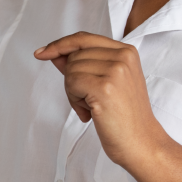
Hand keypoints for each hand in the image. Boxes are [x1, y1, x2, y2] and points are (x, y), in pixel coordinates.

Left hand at [33, 32, 166, 168]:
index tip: (41, 53)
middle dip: (73, 79)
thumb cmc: (122, 116)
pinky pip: (71, 83)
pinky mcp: (105, 87)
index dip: (60, 45)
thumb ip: (80, 65)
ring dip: (74, 92)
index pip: (84, 38)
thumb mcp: (104, 82)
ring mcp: (115, 70)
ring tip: (93, 107)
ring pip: (70, 70)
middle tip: (90, 100)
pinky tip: (90, 112)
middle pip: (74, 55)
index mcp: (126, 51)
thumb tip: (54, 52)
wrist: (140, 143)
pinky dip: (74, 100)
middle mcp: (123, 56)